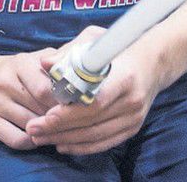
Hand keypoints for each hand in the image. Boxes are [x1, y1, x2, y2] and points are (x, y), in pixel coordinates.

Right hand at [0, 46, 65, 149]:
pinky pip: (16, 140)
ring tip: (55, 127)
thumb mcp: (34, 58)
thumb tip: (82, 77)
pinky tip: (38, 135)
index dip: (64, 100)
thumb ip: (57, 63)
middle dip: (58, 116)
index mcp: (20, 64)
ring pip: (31, 126)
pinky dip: (32, 142)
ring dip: (47, 130)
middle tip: (69, 119)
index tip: (74, 105)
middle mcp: (5, 82)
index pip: (47, 89)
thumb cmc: (15, 69)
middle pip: (40, 108)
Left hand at [26, 28, 165, 155]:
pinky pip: (105, 143)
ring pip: (96, 136)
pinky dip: (82, 147)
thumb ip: (69, 53)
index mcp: (124, 77)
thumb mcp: (95, 40)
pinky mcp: (133, 128)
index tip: (46, 116)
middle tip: (32, 129)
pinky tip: (62, 145)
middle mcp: (131, 101)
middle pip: (91, 122)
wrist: (154, 62)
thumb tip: (44, 63)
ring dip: (65, 139)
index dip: (69, 112)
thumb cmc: (118, 48)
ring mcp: (134, 118)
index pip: (94, 101)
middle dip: (59, 129)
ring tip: (40, 138)